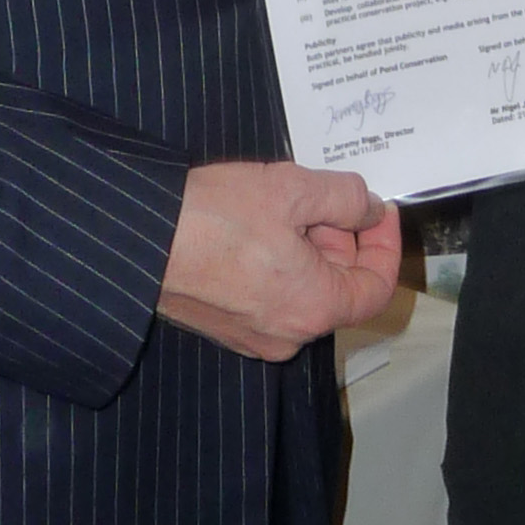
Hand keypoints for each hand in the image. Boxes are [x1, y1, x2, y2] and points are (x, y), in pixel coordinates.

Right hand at [157, 160, 400, 360]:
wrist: (138, 239)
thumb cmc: (214, 216)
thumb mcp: (293, 188)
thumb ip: (345, 197)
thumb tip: (368, 208)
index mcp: (312, 309)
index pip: (376, 289)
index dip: (385, 244)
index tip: (377, 208)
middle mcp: (287, 336)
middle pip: (338, 287)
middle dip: (340, 236)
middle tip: (320, 192)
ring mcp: (252, 336)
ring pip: (303, 289)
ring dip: (308, 245)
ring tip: (284, 201)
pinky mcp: (224, 326)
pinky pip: (270, 295)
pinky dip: (278, 260)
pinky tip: (257, 222)